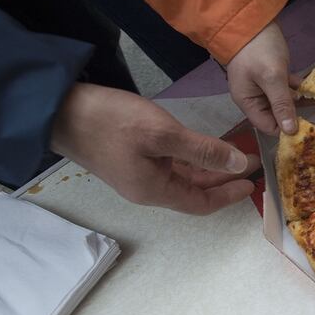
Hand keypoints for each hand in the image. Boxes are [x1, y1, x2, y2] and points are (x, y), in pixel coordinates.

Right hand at [50, 84, 258, 214]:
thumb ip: (203, 151)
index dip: (229, 195)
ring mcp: (137, 174)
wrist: (61, 110)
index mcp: (154, 190)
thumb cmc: (113, 122)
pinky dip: (191, 159)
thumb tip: (239, 165)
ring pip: (183, 178)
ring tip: (234, 154)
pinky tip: (203, 147)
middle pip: (194, 192)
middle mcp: (147, 189)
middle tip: (251, 163)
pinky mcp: (132, 159)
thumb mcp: (163, 133)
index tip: (253, 182)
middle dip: (223, 179)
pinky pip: (170, 166)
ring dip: (209, 168)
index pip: (201, 203)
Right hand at [227, 21, 300, 134]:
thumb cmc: (258, 49)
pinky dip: (298, 88)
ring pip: (284, 102)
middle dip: (295, 117)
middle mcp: (254, 98)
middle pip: (276, 116)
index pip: (268, 127)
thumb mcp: (272, 77)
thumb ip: (282, 104)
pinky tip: (313, 88)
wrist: (251, 18)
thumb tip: (290, 132)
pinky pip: (287, 88)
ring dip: (299, 102)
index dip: (286, 130)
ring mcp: (263, 86)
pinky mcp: (273, 75)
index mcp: (248, 102)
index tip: (308, 131)